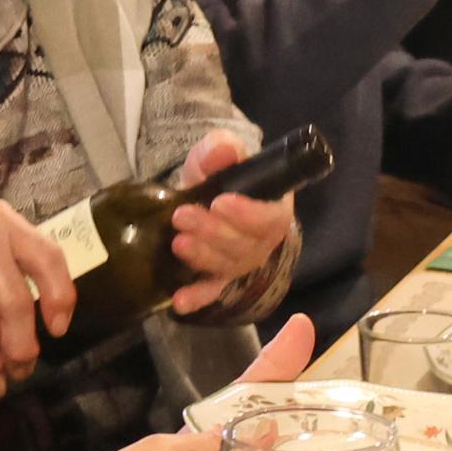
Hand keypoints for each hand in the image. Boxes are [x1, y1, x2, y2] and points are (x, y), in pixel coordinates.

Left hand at [163, 128, 298, 313]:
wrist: (207, 194)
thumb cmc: (221, 175)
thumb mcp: (219, 155)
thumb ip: (221, 149)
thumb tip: (223, 149)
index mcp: (273, 208)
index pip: (271, 219)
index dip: (248, 214)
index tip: (220, 202)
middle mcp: (262, 241)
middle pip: (246, 246)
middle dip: (213, 233)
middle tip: (183, 216)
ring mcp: (242, 262)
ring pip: (228, 267)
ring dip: (203, 257)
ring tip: (178, 242)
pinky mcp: (220, 277)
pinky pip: (212, 290)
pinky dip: (197, 297)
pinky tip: (179, 302)